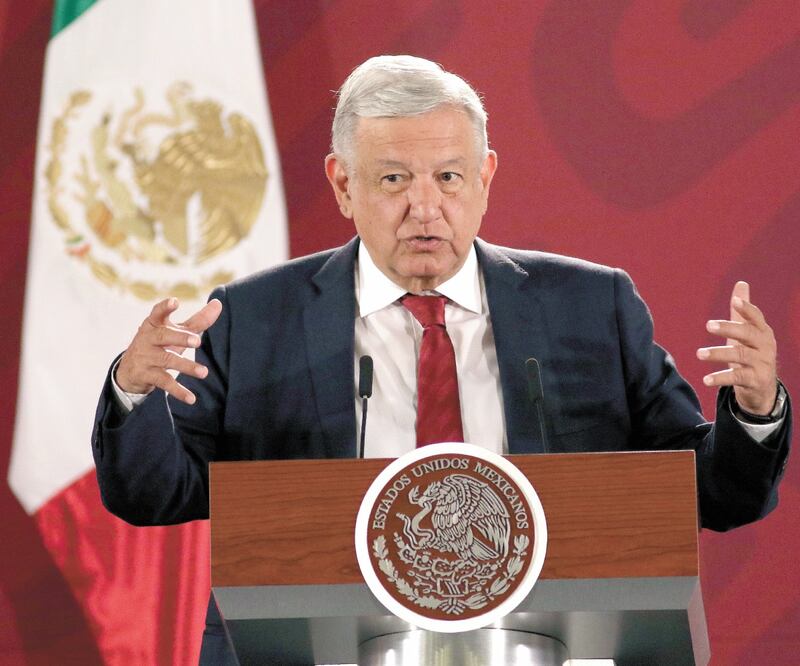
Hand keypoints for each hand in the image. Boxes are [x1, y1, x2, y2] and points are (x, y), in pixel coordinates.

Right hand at [116, 297, 222, 404]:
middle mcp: (147, 339)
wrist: (130, 370)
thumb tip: (218, 303)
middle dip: (180, 338)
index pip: (157, 313)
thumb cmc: (160, 344)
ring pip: (167, 360)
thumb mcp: (175, 332)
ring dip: (186, 366)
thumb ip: (197, 320)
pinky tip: (191, 398)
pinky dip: (178, 391)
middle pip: (163, 336)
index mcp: (154, 324)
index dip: (165, 307)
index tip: (174, 302)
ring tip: (204, 372)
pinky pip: (164, 383)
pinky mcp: (147, 375)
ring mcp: (146, 357)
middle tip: (197, 341)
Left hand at [697, 281, 777, 414]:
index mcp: (762, 332)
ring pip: (740, 356)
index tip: (734, 301)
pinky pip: (737, 378)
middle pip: (747, 334)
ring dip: (718, 353)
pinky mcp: (755, 381)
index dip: (747, 309)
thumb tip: (741, 283)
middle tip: (708, 325)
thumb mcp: (748, 332)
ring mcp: (762, 364)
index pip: (756, 317)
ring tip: (699, 353)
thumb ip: (743, 311)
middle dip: (728, 328)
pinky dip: (720, 378)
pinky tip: (705, 380)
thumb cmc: (752, 353)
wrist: (763, 387)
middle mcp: (765, 346)